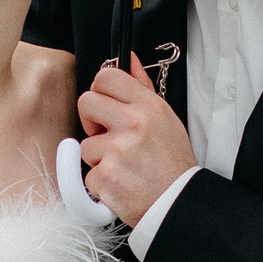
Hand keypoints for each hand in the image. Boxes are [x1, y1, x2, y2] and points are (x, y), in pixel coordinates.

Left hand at [78, 56, 193, 224]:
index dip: (100, 91)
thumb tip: (129, 58)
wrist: (178, 203)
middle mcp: (133, 123)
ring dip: (98, 158)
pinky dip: (100, 184)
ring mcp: (116, 150)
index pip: (106, 77)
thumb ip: (142, 88)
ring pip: (85, 145)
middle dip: (91, 121)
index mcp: (148, 106)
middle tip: (108, 136)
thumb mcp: (166, 118)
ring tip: (123, 167)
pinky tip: (121, 184)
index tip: (106, 108)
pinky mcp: (105, 177)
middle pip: (86, 102)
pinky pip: (87, 175)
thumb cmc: (172, 162)